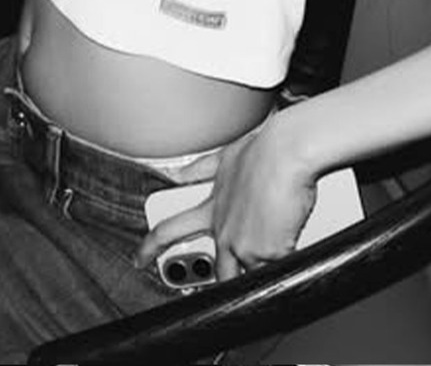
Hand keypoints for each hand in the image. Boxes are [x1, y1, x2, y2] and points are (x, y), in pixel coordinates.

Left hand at [135, 115, 316, 281]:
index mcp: (211, 208)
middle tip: (221, 280)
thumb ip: (201, 170)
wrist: (288, 151)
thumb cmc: (265, 150)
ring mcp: (242, 246)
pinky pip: (274, 270)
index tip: (140, 258)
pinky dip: (283, 259)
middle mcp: (222, 230)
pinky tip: (290, 243)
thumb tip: (177, 175)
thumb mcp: (226, 157)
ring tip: (269, 254)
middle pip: (216, 270)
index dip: (152, 246)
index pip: (171, 230)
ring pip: (244, 275)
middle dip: (221, 278)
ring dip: (257, 268)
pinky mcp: (266, 254)